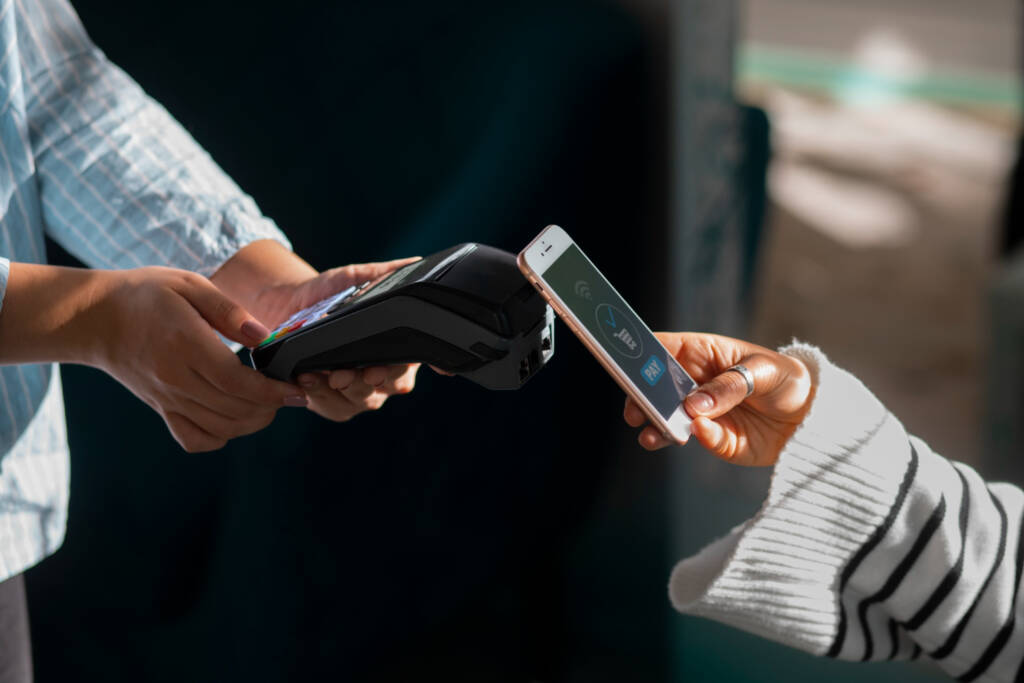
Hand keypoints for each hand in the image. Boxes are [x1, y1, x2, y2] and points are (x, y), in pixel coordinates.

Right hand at [87, 267, 307, 451]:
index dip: (271, 392)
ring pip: (220, 428)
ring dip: (253, 422)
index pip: (235, 382)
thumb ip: (230, 311)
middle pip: (234, 410)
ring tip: (270, 403)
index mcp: (185, 344)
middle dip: (272, 407)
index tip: (296, 389)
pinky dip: (220, 437)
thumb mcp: (190, 285)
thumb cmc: (146, 295)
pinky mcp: (161, 408)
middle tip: (289, 392)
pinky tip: (234, 417)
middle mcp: (175, 378)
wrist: (95, 317)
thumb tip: (263, 337)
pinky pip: (193, 439)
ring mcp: (167, 398)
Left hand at [249, 258, 422, 421]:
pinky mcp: (334, 404)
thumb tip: (417, 262)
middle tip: (365, 372)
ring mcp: (362, 393)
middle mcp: (386, 374)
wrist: (287, 308)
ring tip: (333, 375)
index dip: (422, 363)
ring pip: (365, 400)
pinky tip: (310, 379)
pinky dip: (322, 395)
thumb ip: (386, 273)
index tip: (405, 361)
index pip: (416, 358)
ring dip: (349, 389)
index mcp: (400, 346)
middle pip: (393, 384)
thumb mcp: (357, 277)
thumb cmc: (329, 294)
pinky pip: (334, 407)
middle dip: (378, 378)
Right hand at [623, 333, 813, 465]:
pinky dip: (694, 438)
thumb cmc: (787, 379)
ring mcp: (702, 412)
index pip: (663, 349)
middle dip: (642, 397)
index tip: (626, 365)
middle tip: (635, 409)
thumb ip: (728, 387)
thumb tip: (694, 406)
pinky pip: (698, 439)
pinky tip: (696, 435)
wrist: (814, 416)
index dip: (642, 353)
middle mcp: (695, 383)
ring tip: (651, 434)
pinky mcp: (716, 438)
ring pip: (667, 418)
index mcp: (702, 354)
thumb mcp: (763, 372)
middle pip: (656, 387)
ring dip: (656, 426)